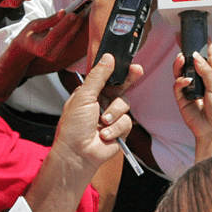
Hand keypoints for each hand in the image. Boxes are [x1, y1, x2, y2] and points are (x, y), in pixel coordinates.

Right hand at [15, 10, 87, 70]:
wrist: (27, 48)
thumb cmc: (29, 35)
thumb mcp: (35, 25)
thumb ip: (49, 20)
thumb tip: (62, 12)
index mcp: (41, 48)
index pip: (55, 34)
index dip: (65, 23)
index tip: (73, 13)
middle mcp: (50, 55)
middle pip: (65, 37)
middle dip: (74, 24)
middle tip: (81, 12)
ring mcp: (57, 56)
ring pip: (70, 39)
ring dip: (76, 27)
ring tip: (81, 14)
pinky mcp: (62, 53)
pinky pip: (70, 41)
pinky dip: (74, 30)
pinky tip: (78, 21)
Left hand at [54, 54, 139, 169]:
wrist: (77, 154)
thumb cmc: (73, 127)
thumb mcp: (83, 97)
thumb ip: (97, 77)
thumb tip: (108, 58)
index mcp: (92, 93)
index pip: (108, 77)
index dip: (119, 70)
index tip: (129, 63)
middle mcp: (103, 103)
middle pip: (121, 86)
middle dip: (129, 79)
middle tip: (137, 71)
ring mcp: (112, 116)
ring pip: (124, 104)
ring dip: (114, 113)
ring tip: (103, 122)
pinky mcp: (120, 130)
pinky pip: (126, 122)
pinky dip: (116, 128)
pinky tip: (105, 134)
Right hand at [86, 0, 146, 60]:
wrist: (106, 47)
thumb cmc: (101, 23)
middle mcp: (141, 2)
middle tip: (129, 0)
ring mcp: (145, 16)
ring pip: (148, 7)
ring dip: (141, 8)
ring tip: (127, 15)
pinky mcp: (147, 29)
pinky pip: (146, 21)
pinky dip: (140, 21)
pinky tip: (129, 24)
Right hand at [173, 43, 211, 159]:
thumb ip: (206, 71)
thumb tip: (197, 57)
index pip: (208, 56)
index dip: (204, 44)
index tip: (199, 33)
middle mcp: (201, 80)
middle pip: (191, 61)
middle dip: (185, 49)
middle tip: (180, 39)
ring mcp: (191, 88)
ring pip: (181, 71)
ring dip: (180, 64)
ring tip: (181, 59)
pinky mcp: (182, 97)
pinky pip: (177, 85)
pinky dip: (180, 81)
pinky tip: (185, 81)